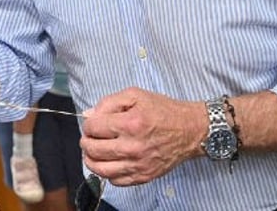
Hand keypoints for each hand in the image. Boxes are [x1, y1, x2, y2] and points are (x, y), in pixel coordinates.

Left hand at [80, 87, 204, 185]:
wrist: (190, 131)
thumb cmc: (163, 110)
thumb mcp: (136, 95)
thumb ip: (109, 103)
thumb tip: (89, 115)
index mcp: (131, 123)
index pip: (94, 128)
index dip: (88, 124)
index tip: (92, 123)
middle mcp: (133, 147)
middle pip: (94, 149)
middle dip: (86, 141)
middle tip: (89, 137)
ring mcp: (138, 165)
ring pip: (100, 169)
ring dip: (91, 159)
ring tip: (93, 151)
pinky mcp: (143, 177)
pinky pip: (115, 181)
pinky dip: (107, 173)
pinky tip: (109, 162)